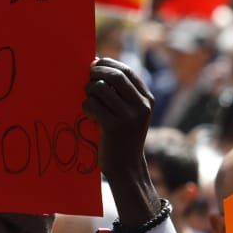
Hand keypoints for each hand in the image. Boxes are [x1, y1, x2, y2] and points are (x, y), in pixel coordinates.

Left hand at [85, 58, 162, 223]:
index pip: (127, 71)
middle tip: (86, 77)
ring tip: (89, 101)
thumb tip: (97, 65)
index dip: (109, 64)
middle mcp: (141, 106)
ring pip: (100, 88)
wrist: (126, 168)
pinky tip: (88, 116)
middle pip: (114, 75)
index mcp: (147, 100)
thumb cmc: (122, 138)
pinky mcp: (113, 127)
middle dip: (96, 72)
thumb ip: (120, 94)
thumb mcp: (130, 114)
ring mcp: (129, 117)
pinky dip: (86, 107)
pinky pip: (92, 104)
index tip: (95, 64)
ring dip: (88, 92)